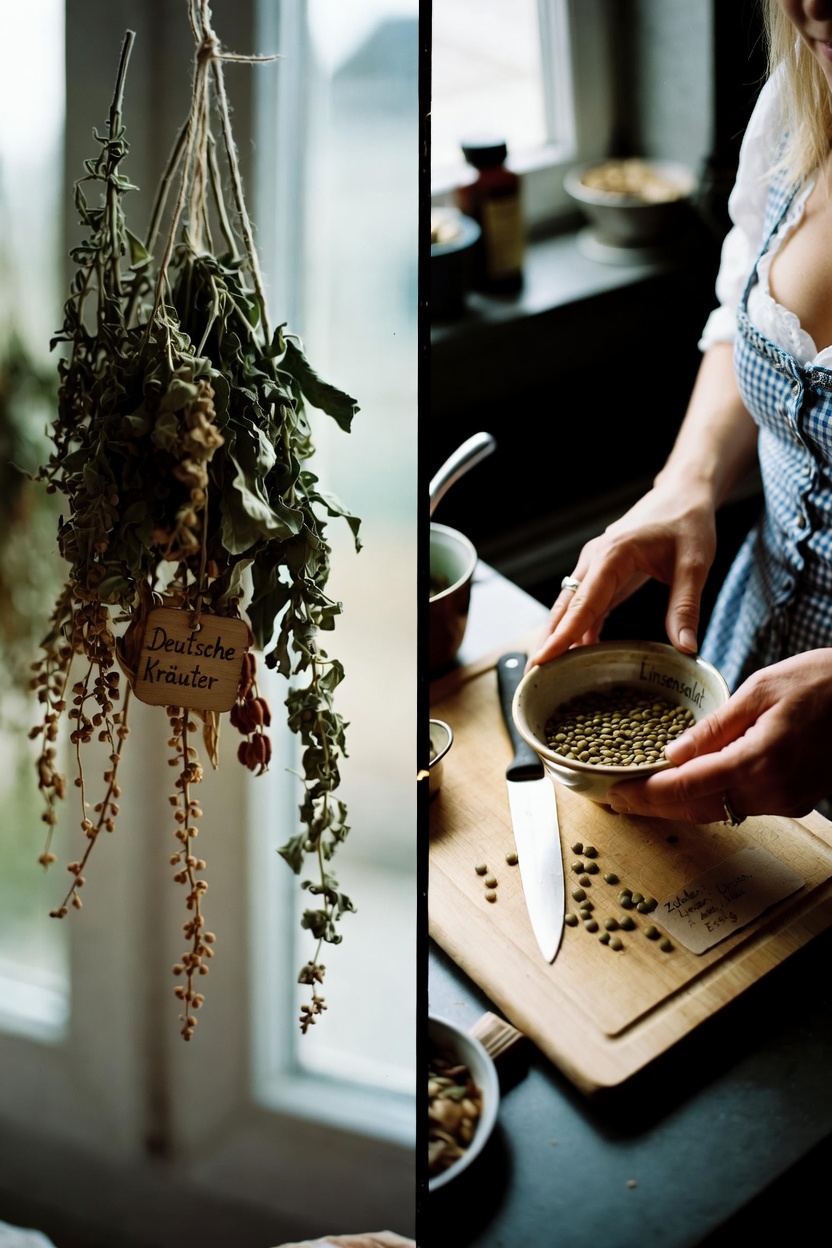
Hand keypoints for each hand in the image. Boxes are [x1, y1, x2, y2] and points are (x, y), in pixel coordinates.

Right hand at [528, 480, 717, 667]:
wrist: (683, 494)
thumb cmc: (688, 523)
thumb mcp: (694, 564)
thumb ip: (686, 607)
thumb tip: (686, 649)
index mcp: (613, 555)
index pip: (582, 602)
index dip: (563, 635)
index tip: (543, 660)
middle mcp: (595, 559)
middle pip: (565, 606)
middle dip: (549, 640)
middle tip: (536, 676)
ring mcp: (595, 566)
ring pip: (569, 606)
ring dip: (559, 636)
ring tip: (550, 673)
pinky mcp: (603, 573)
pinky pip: (584, 605)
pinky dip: (578, 628)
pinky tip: (578, 654)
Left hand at [606, 651, 831, 821]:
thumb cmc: (819, 680)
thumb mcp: (759, 689)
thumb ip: (714, 727)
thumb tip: (672, 754)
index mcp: (760, 759)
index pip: (690, 786)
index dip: (648, 794)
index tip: (617, 795)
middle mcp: (774, 790)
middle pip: (700, 807)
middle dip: (657, 806)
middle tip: (619, 801)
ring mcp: (788, 800)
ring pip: (721, 810)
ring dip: (682, 804)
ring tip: (644, 793)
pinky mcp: (795, 800)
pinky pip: (743, 805)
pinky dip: (713, 798)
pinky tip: (688, 786)